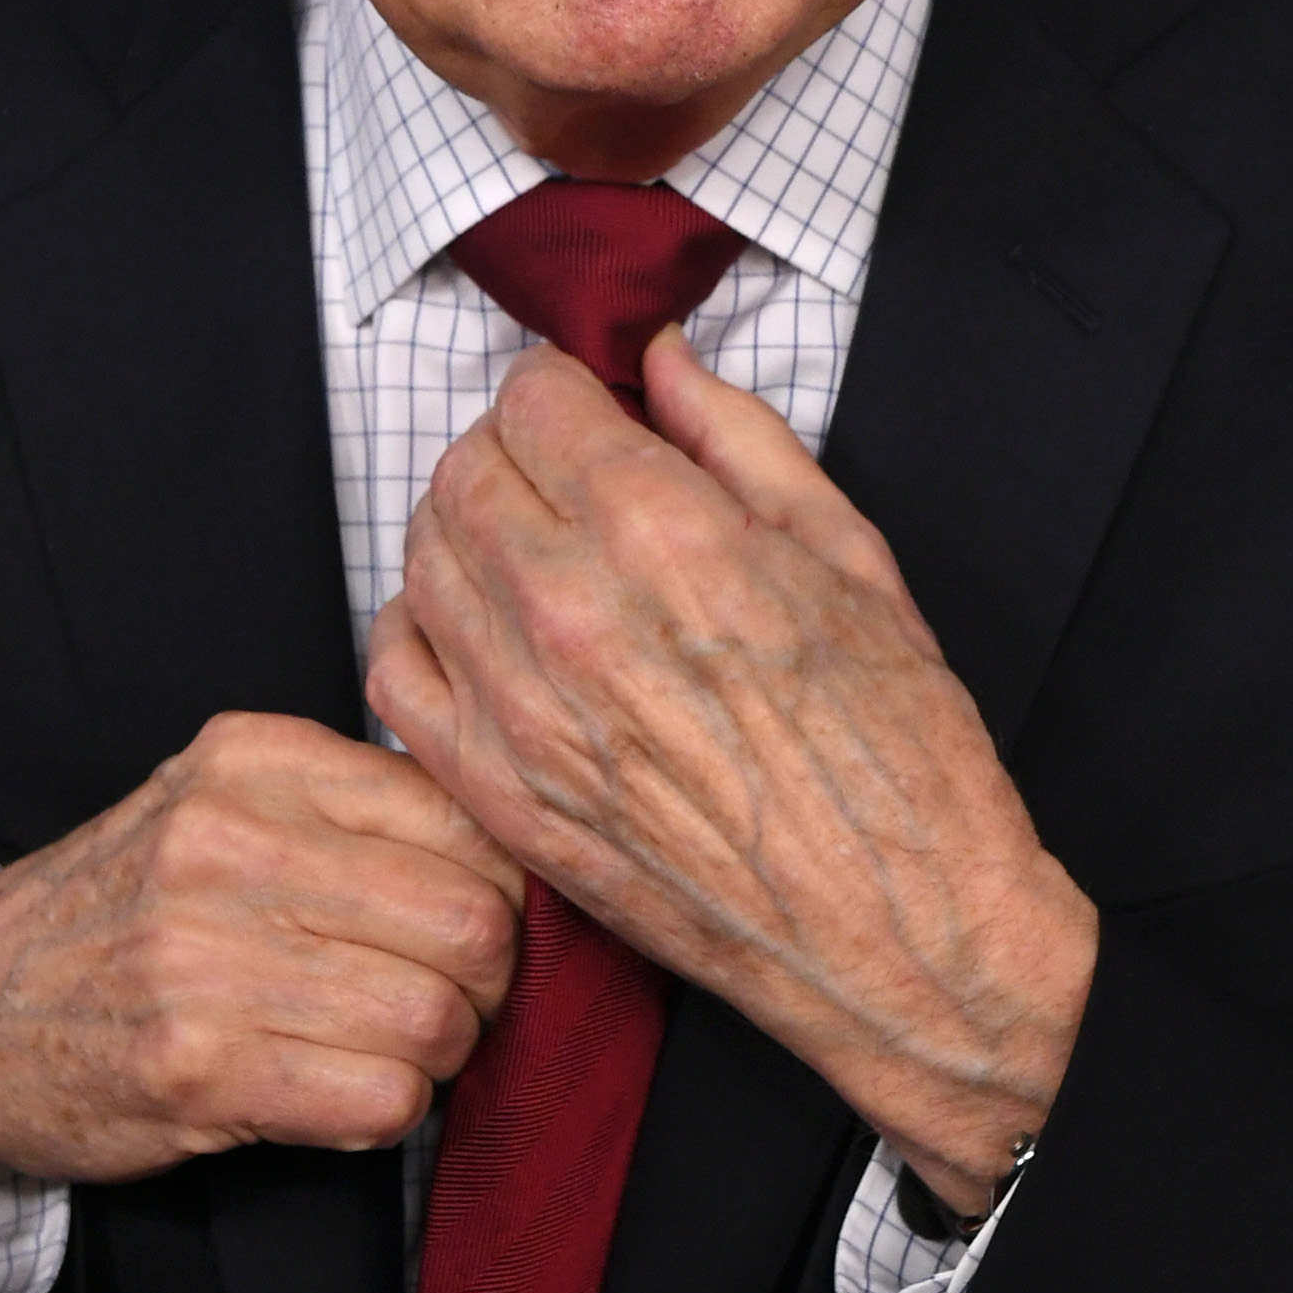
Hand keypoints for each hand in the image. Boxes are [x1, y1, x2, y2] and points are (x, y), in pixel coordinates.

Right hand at [0, 713, 525, 1204]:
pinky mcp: (196, 1066)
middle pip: (472, 924)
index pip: (466, 820)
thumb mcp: (217, 804)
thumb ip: (350, 807)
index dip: (502, 893)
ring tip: (388, 1053)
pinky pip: (382, 1099)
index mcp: (255, 760)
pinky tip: (342, 1096)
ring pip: (436, 1018)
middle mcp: (229, 843)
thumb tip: (515, 859)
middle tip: (449, 1006)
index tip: (475, 932)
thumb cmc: (116, 915)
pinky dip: (391, 1113)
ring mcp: (207, 956)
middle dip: (487, 985)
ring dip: (439, 1058)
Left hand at [364, 339, 1095, 1212]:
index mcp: (666, 536)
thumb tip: (665, 361)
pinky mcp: (498, 797)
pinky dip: (421, 632)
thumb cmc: (898, 753)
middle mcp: (570, 615)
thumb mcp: (850, 557)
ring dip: (464, 532)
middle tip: (562, 473)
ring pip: (420, 562)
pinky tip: (479, 631)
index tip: (589, 408)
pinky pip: (394, 675)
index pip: (533, 402)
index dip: (562, 389)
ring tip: (529, 549)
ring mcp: (520, 713)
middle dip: (508, 450)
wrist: (898, 930)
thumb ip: (739, 440)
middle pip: (462, 471)